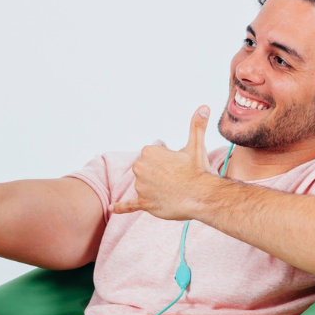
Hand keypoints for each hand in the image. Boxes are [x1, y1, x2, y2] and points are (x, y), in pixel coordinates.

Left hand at [113, 106, 217, 220]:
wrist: (201, 196)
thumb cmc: (198, 171)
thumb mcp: (196, 145)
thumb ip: (197, 126)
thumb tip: (203, 107)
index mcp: (149, 152)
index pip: (152, 157)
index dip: (166, 162)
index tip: (177, 166)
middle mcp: (140, 168)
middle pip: (146, 171)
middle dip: (158, 175)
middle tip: (176, 179)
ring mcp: (140, 187)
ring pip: (145, 187)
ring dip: (155, 189)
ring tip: (172, 191)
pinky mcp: (143, 203)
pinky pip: (128, 205)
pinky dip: (120, 207)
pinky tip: (111, 207)